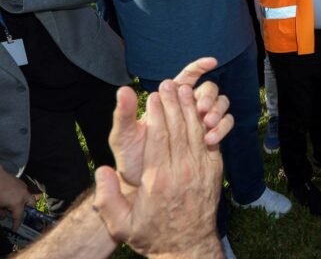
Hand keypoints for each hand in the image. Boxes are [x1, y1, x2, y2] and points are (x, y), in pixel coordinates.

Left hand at [0, 167, 34, 230]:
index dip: (17, 224)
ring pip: (29, 196)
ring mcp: (23, 187)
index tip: (15, 229)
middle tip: (21, 214)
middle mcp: (24, 195)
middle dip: (29, 210)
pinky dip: (21, 195)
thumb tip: (4, 216)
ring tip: (17, 205)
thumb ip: (1, 213)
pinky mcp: (20, 182)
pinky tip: (13, 196)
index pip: (19, 217)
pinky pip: (24, 191)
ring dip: (25, 202)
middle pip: (32, 204)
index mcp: (18, 203)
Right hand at [94, 80, 224, 257]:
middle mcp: (182, 171)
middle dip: (173, 103)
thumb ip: (107, 198)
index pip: (160, 137)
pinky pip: (209, 141)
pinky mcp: (214, 172)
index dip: (158, 113)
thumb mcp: (120, 224)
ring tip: (183, 88)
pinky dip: (204, 123)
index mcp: (158, 180)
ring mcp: (201, 170)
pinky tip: (199, 110)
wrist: (187, 248)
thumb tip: (101, 170)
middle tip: (167, 83)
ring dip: (190, 107)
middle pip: (179, 128)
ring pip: (196, 131)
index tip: (153, 95)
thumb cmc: (151, 234)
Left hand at [108, 57, 234, 189]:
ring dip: (217, 110)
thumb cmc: (131, 158)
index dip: (200, 67)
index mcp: (168, 101)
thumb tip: (124, 90)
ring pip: (220, 104)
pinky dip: (222, 128)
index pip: (187, 76)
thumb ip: (124, 113)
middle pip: (208, 89)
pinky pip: (224, 124)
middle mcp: (187, 108)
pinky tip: (211, 139)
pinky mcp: (209, 136)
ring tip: (208, 123)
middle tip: (201, 109)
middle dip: (208, 96)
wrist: (145, 185)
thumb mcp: (123, 136)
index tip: (212, 62)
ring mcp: (200, 121)